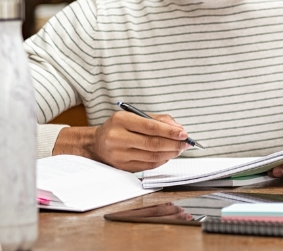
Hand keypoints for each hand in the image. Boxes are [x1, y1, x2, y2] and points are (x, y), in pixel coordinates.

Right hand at [74, 111, 189, 171]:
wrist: (96, 143)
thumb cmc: (119, 127)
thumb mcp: (134, 116)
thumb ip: (158, 119)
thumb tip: (178, 128)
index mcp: (121, 120)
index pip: (150, 127)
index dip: (170, 131)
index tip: (184, 133)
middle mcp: (117, 138)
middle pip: (152, 144)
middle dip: (174, 144)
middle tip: (186, 143)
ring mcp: (119, 154)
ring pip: (152, 156)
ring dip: (171, 153)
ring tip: (180, 148)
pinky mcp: (123, 167)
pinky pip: (148, 165)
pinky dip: (162, 160)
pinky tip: (168, 155)